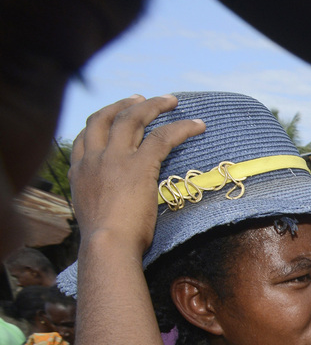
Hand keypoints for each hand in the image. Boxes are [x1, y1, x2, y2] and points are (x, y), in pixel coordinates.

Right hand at [70, 95, 205, 253]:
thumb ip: (101, 201)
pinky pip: (162, 137)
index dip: (100, 120)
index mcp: (78, 170)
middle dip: (125, 104)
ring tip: (172, 101)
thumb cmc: (105, 242)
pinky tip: (198, 125)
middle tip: (142, 99)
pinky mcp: (139, 164)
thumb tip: (115, 208)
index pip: (84, 136)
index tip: (114, 114)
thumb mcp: (94, 215)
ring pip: (132, 119)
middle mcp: (93, 158)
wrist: (107, 245)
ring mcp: (114, 158)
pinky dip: (182, 128)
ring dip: (153, 105)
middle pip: (105, 118)